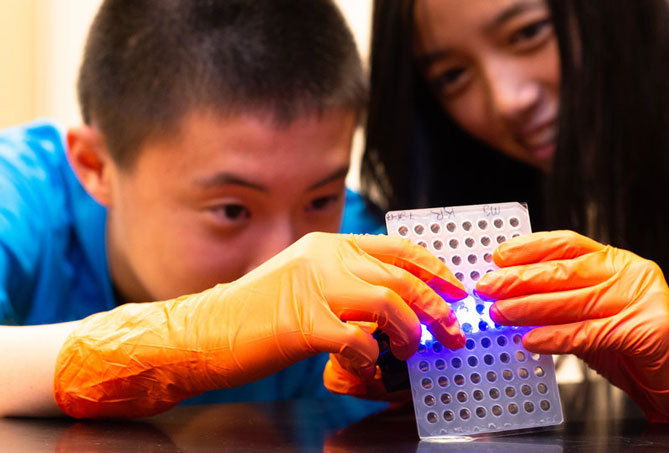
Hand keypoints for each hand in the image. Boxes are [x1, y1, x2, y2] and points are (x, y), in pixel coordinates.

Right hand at [54, 232, 466, 417]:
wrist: (202, 334)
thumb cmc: (256, 315)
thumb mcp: (306, 282)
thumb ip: (348, 283)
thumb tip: (399, 303)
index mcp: (329, 246)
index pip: (398, 248)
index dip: (434, 270)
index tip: (455, 290)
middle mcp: (324, 258)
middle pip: (401, 276)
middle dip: (437, 308)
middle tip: (452, 332)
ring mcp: (312, 287)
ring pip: (388, 302)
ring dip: (410, 332)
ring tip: (411, 352)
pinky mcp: (302, 322)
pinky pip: (358, 340)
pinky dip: (371, 358)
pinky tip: (366, 368)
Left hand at [475, 230, 668, 425]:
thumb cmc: (633, 342)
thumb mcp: (595, 314)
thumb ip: (562, 302)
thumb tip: (511, 298)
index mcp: (616, 261)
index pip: (568, 244)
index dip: (530, 248)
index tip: (498, 256)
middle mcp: (629, 272)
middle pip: (565, 271)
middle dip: (519, 279)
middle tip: (488, 287)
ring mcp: (641, 297)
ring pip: (573, 301)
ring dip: (529, 308)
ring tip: (499, 313)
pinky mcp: (645, 327)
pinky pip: (588, 332)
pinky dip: (555, 337)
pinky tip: (530, 339)